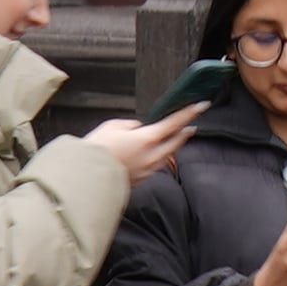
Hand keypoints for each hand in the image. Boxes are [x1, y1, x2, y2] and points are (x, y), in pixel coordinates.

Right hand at [78, 102, 205, 186]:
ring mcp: (147, 170)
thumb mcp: (112, 127)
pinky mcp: (140, 180)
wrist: (85, 176)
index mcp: (147, 139)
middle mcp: (152, 155)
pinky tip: (152, 156)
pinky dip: (156, 158)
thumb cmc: (96, 149)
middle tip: (191, 125)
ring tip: (174, 139)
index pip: (174, 123)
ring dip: (172, 146)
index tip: (201, 106)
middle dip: (184, 132)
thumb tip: (138, 128)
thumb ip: (130, 125)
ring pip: (166, 155)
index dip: (189, 113)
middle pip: (176, 142)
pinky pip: (154, 167)